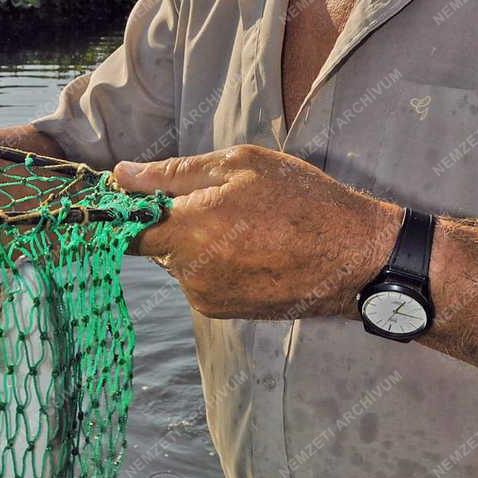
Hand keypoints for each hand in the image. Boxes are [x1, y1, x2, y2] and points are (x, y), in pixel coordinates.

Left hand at [113, 144, 401, 319]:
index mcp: (190, 229)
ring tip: (244, 226)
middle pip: (153, 244)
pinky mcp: (222, 312)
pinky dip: (213, 264)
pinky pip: (199, 280)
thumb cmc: (302, 201)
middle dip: (171, 221)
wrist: (355, 258)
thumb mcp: (241, 165)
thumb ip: (174, 173)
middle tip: (216, 201)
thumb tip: (122, 175)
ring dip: (195, 243)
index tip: (128, 197)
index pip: (125, 229)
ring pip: (177, 262)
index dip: (122, 212)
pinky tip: (251, 250)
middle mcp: (190, 271)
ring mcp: (205, 296)